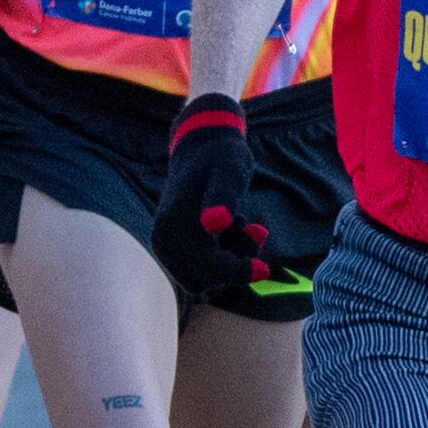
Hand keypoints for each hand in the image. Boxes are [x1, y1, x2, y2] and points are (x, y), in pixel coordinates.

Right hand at [147, 94, 271, 300]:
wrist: (201, 148)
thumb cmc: (221, 157)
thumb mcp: (230, 171)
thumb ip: (223, 196)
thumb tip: (214, 224)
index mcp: (174, 222)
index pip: (206, 267)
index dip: (237, 272)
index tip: (265, 267)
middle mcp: (162, 237)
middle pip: (202, 279)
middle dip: (233, 267)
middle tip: (256, 234)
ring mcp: (163, 243)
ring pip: (200, 279)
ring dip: (228, 264)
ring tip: (245, 228)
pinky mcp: (170, 247)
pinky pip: (198, 270)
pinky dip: (220, 260)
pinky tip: (235, 232)